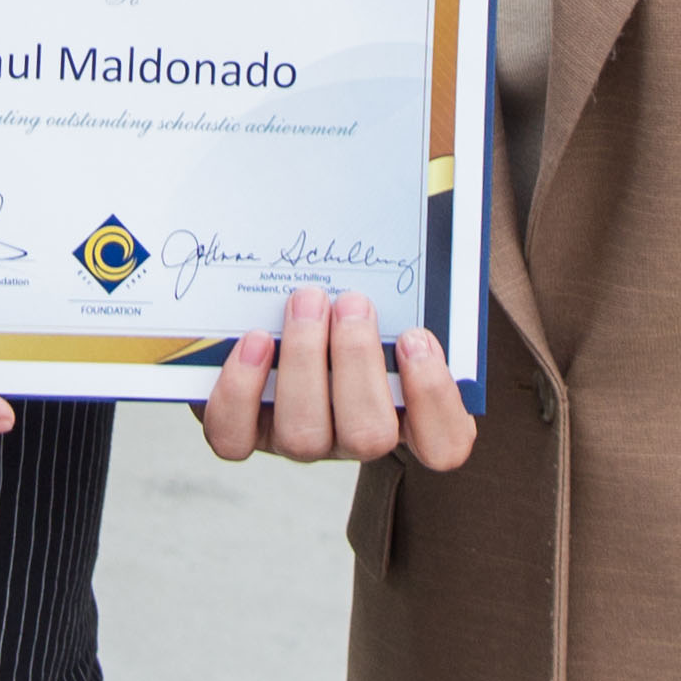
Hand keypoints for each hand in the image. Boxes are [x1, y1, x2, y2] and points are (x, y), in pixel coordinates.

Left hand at [196, 288, 473, 469]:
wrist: (287, 328)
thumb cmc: (352, 311)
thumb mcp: (389, 301)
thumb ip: (403, 291)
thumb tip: (423, 235)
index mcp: (410, 414)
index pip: (445, 445)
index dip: (434, 398)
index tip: (416, 337)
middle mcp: (355, 437)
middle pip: (368, 436)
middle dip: (356, 360)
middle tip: (352, 300)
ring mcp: (301, 440)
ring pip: (303, 435)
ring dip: (303, 362)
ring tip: (305, 300)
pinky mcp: (248, 433)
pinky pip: (235, 436)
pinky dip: (240, 389)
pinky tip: (253, 339)